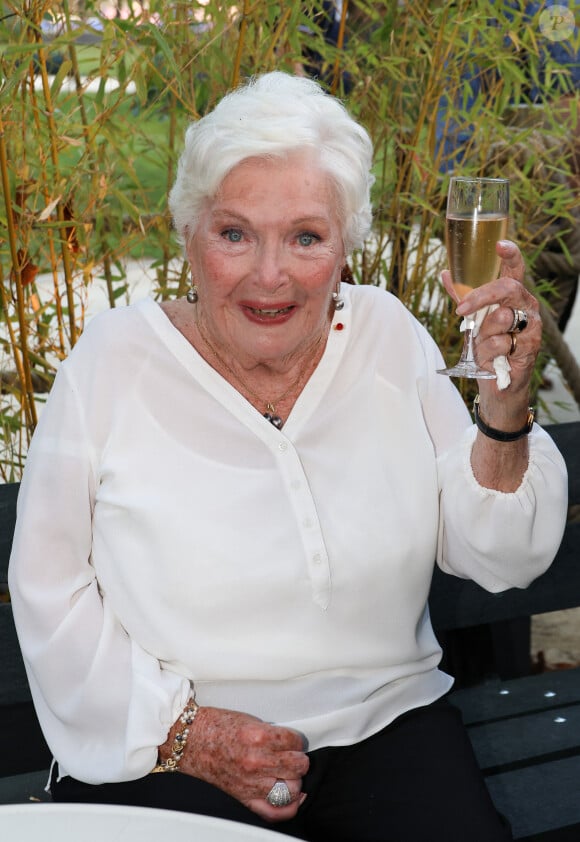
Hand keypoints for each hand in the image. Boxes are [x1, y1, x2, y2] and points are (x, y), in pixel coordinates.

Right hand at [169, 706, 308, 822]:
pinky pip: (275, 811)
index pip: (296, 741)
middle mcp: (256, 761)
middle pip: (298, 766)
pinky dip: (288, 807)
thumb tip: (291, 745)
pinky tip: (291, 798)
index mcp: (258, 736)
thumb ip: (271, 733)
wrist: (190, 741)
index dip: (297, 741)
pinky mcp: (244, 798)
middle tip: (290, 756)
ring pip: (292, 788)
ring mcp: (251, 782)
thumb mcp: (248, 720)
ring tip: (286, 774)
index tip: (292, 741)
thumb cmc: (216, 727)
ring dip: (293, 780)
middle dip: (298, 759)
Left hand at [443, 240, 540, 401]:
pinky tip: (492, 360)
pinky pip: (500, 343)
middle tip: (461, 312)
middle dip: (480, 298)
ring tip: (484, 346)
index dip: (510, 255)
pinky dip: (488, 353)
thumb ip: (462, 297)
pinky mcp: (530, 347)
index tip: (499, 245)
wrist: (496, 383)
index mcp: (513, 295)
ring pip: (501, 318)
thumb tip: (444, 273)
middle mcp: (526, 306)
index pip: (515, 269)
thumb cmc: (487, 347)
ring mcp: (531, 326)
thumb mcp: (473, 320)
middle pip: (507, 288)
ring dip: (482, 336)